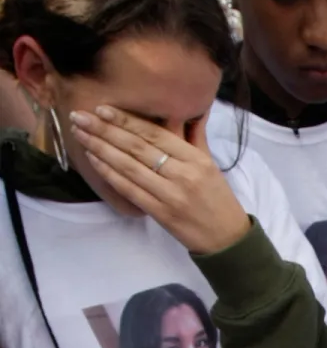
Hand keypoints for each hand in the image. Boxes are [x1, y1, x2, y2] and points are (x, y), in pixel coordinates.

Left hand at [68, 106, 250, 254]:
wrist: (227, 239)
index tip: (102, 108)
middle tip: (79, 117)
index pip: (154, 134)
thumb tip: (190, 110)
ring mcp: (170, 195)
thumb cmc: (218, 199)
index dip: (126, 120)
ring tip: (80, 134)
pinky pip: (129, 190)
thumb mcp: (210, 164)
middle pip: (136, 148)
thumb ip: (195, 137)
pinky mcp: (161, 213)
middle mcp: (182, 174)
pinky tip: (94, 160)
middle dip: (104, 130)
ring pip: (129, 167)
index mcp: (195, 159)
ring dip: (100, 149)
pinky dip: (109, 173)